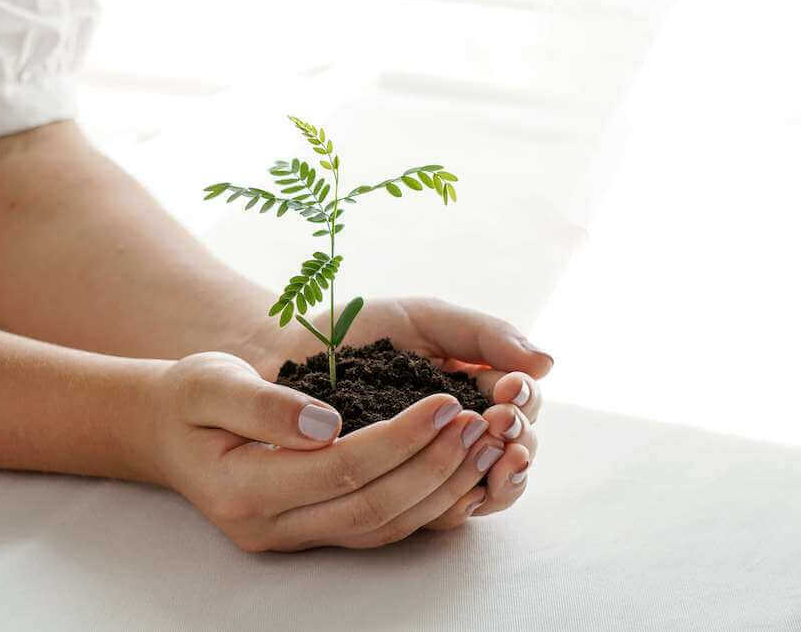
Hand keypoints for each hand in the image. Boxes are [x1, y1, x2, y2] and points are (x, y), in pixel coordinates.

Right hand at [148, 351, 508, 550]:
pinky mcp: (311, 533)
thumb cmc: (189, 400)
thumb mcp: (211, 383)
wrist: (167, 432)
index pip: (342, 469)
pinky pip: (379, 529)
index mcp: (244, 489)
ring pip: (384, 527)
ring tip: (480, 444)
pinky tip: (454, 470)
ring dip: (440, 488)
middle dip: (434, 464)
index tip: (444, 401)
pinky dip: (424, 504)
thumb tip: (328, 422)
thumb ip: (262, 404)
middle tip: (478, 422)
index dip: (401, 438)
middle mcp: (270, 527)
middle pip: (374, 506)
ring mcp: (292, 537)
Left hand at [263, 297, 551, 529]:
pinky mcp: (398, 495)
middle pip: (514, 452)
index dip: (524, 401)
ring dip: (500, 478)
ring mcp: (432, 467)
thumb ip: (485, 335)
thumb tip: (547, 363)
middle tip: (502, 426)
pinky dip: (459, 504)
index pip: (522, 405)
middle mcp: (461, 433)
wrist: (286, 353)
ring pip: (487, 489)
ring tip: (496, 458)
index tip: (510, 389)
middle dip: (518, 442)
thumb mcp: (426, 320)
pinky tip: (464, 492)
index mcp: (474, 389)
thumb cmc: (356, 330)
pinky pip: (440, 514)